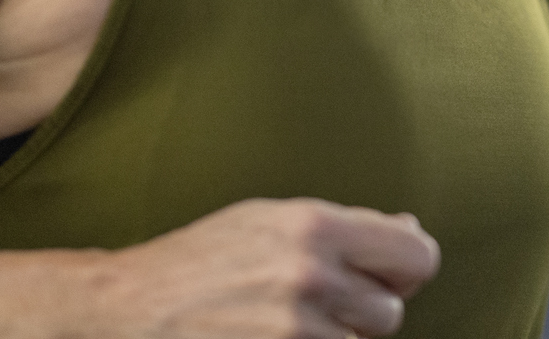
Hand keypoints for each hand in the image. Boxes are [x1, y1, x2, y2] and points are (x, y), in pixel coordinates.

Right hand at [95, 198, 440, 337]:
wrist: (130, 308)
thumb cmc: (200, 261)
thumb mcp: (269, 220)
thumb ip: (345, 227)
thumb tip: (411, 233)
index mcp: (314, 225)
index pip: (417, 256)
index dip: (406, 271)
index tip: (385, 277)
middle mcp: (309, 274)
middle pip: (390, 313)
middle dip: (361, 313)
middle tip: (315, 304)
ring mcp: (294, 329)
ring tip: (281, 322)